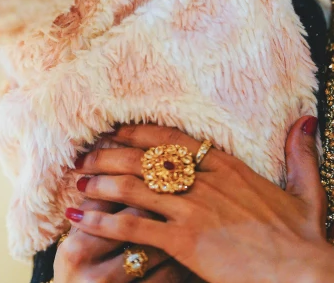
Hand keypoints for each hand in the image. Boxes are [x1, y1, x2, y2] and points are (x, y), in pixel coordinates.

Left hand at [65, 119, 333, 282]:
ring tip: (77, 185)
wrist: (306, 275)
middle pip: (143, 159)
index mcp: (225, 165)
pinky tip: (81, 220)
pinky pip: (134, 226)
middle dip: (108, 156)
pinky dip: (103, 221)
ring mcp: (192, 209)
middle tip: (85, 158)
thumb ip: (299, 152)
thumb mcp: (305, 190)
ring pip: (133, 187)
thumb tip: (307, 118)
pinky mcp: (184, 241)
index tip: (113, 133)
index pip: (169, 138)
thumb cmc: (304, 240)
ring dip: (100, 185)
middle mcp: (203, 181)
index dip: (136, 134)